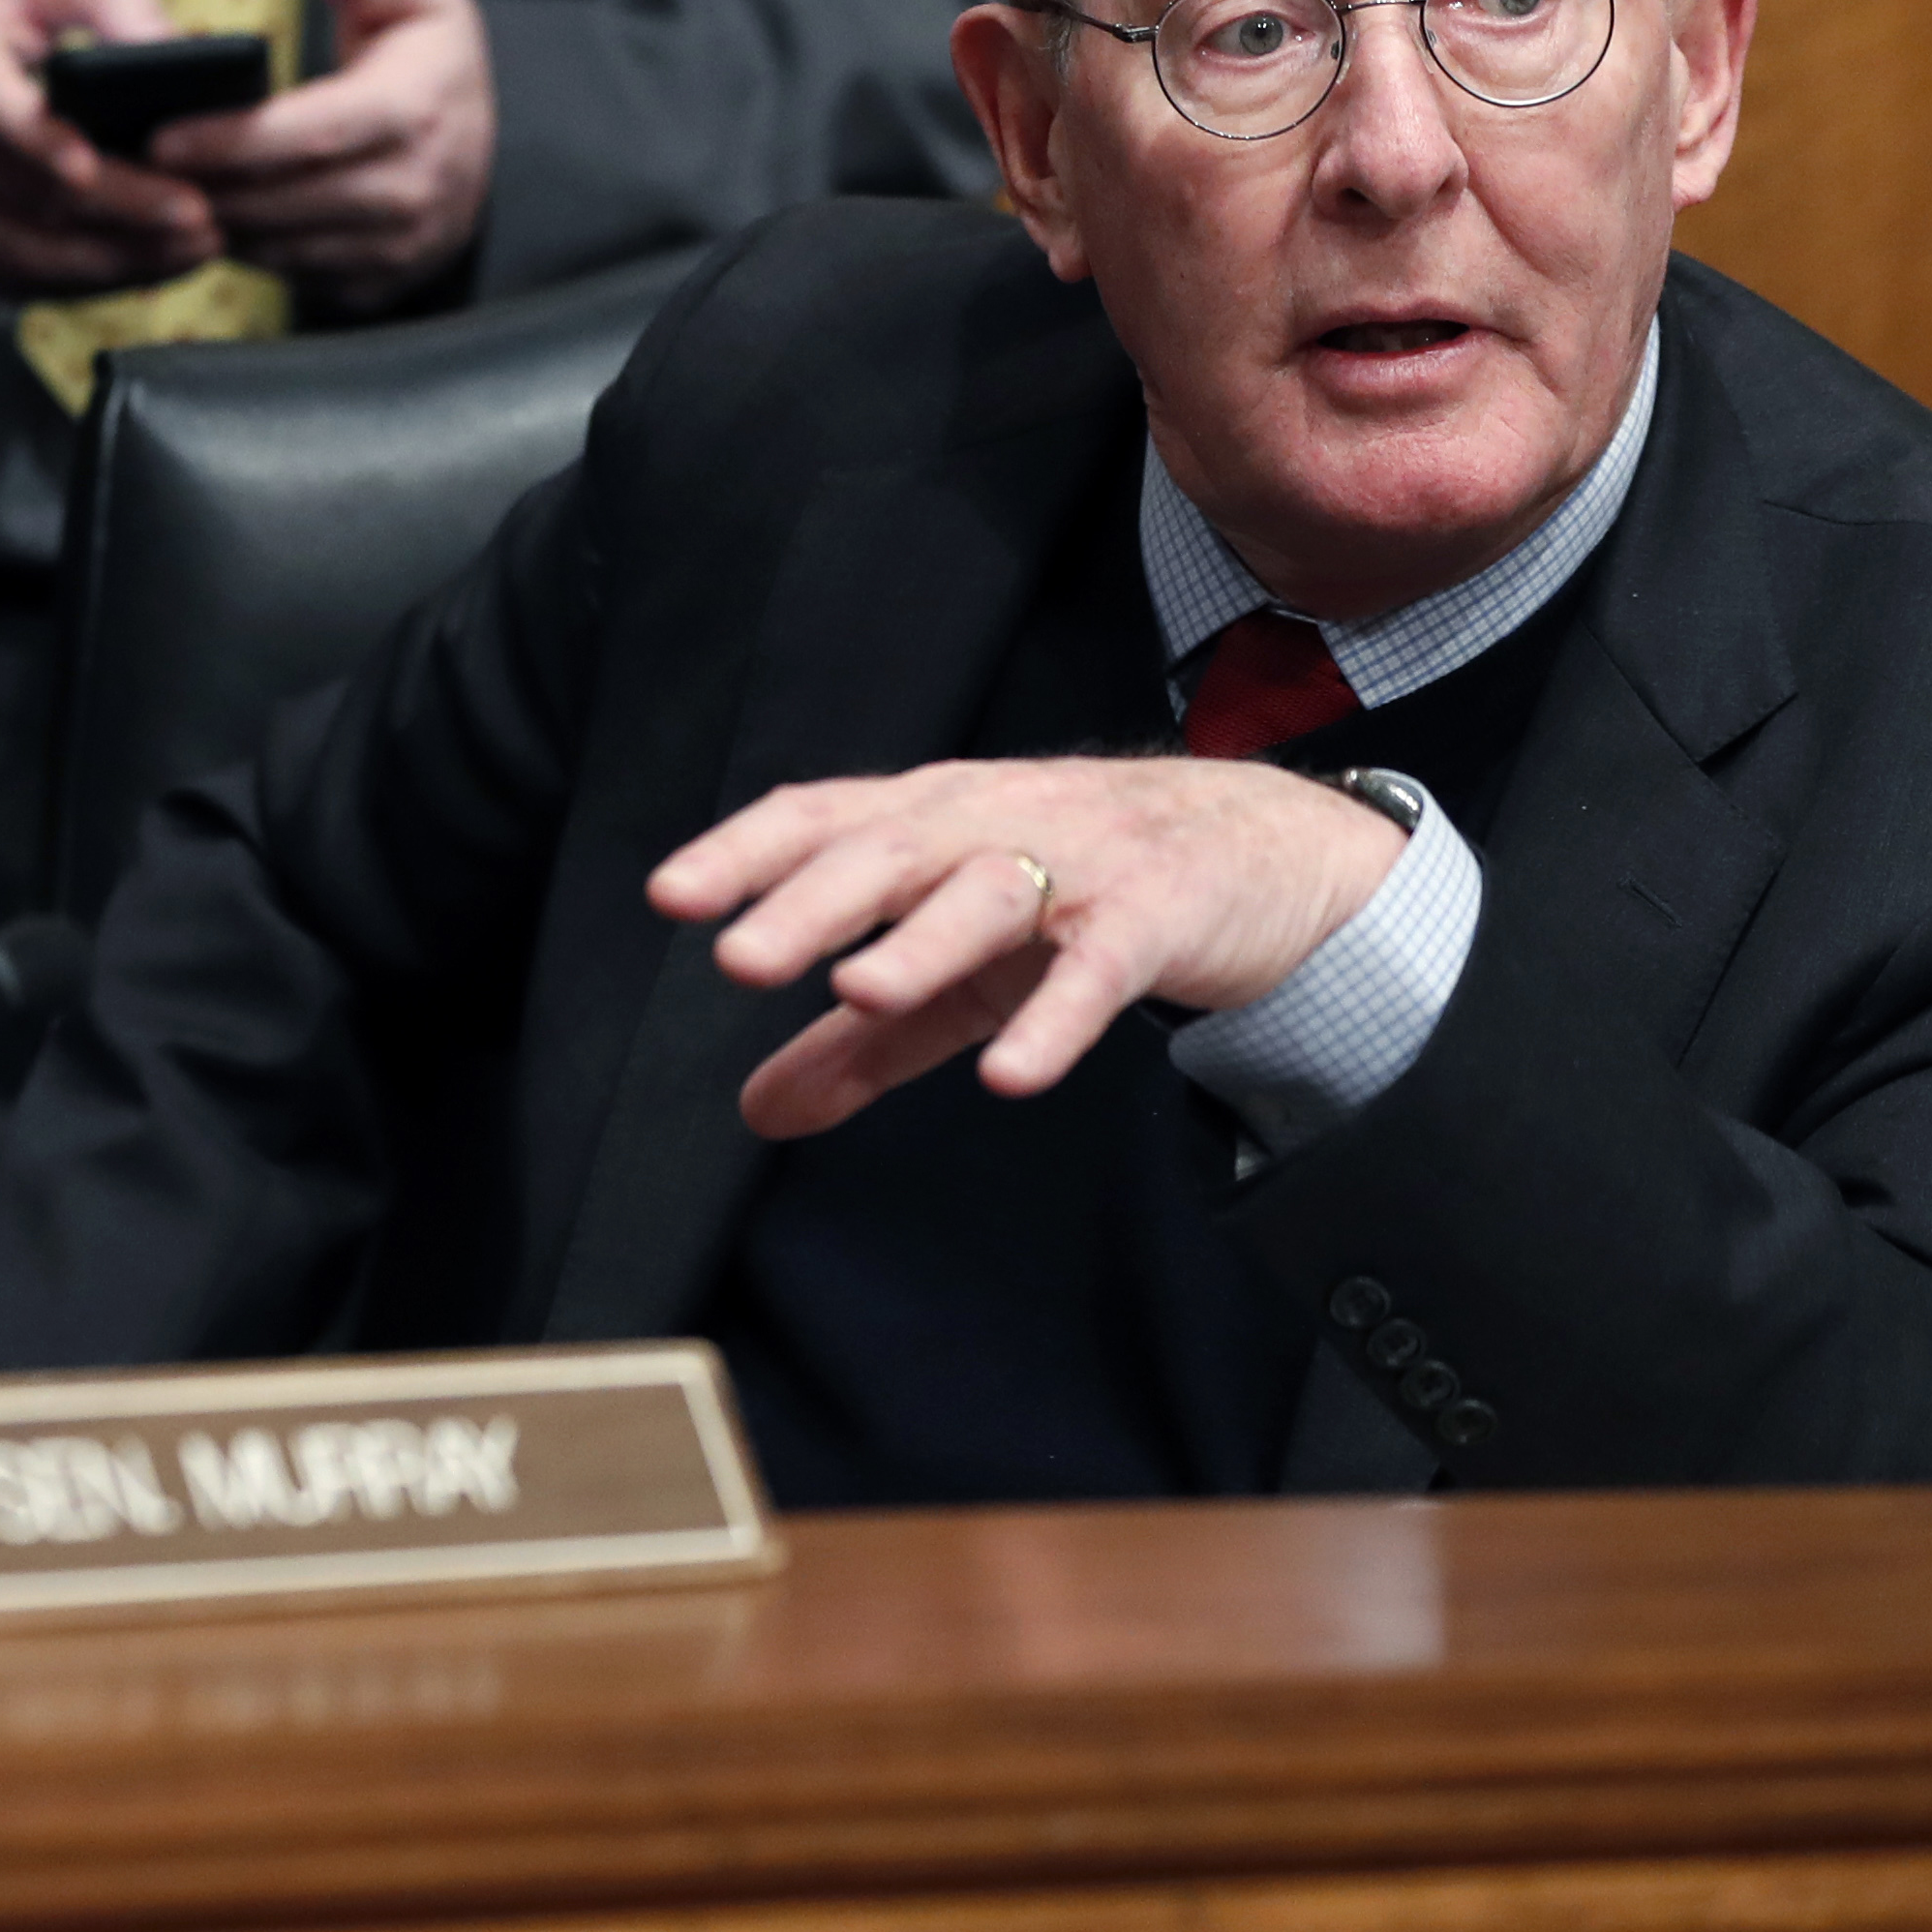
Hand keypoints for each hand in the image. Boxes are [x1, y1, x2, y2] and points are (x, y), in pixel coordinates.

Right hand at [0, 0, 220, 299]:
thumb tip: (172, 45)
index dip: (38, 142)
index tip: (92, 166)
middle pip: (25, 196)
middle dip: (122, 214)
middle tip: (201, 218)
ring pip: (25, 253)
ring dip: (117, 260)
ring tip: (193, 249)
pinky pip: (13, 284)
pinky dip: (84, 283)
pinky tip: (141, 267)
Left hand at [155, 0, 491, 308]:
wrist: (480, 145)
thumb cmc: (429, 57)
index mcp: (416, 112)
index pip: (311, 134)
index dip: (232, 141)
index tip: (161, 137)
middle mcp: (415, 189)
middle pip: (285, 200)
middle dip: (204, 188)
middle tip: (132, 170)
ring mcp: (399, 247)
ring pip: (282, 246)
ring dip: (214, 223)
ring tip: (153, 194)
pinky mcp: (378, 284)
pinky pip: (292, 275)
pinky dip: (243, 250)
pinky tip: (204, 216)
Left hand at [652, 756, 1406, 1141]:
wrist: (1261, 846)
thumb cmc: (1081, 894)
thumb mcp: (962, 971)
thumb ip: (859, 1045)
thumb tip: (753, 1113)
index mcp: (932, 820)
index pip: (823, 818)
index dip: (746, 852)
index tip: (670, 896)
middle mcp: (994, 823)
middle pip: (893, 853)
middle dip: (813, 904)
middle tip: (737, 960)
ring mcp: (1080, 864)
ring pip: (991, 894)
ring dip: (924, 943)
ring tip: (859, 994)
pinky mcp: (1159, 916)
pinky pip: (1103, 966)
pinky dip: (1057, 1019)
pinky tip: (1011, 1076)